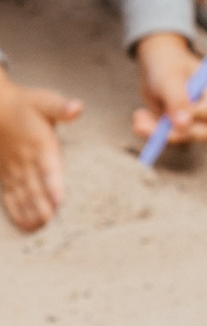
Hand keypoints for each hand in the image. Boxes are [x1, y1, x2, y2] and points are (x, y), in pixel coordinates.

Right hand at [0, 67, 79, 231]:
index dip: (53, 183)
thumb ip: (61, 106)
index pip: (48, 167)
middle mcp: (25, 160)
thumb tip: (76, 108)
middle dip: (43, 205)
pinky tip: (24, 223)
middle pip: (35, 186)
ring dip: (30, 211)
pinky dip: (16, 210)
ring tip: (39, 227)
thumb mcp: (45, 100)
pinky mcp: (5, 174)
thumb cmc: (25, 104)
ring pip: (22, 195)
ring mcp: (13, 169)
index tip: (59, 200)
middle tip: (51, 222)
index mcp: (39, 143)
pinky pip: (9, 195)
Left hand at [130, 32, 206, 149]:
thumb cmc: (168, 62)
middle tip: (149, 127)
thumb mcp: (170, 78)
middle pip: (205, 133)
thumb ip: (178, 100)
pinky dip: (151, 130)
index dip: (197, 119)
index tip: (172, 113)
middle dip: (176, 134)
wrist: (156, 59)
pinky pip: (167, 135)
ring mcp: (193, 117)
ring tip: (139, 117)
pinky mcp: (177, 123)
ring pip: (182, 136)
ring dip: (157, 132)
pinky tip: (140, 117)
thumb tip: (184, 126)